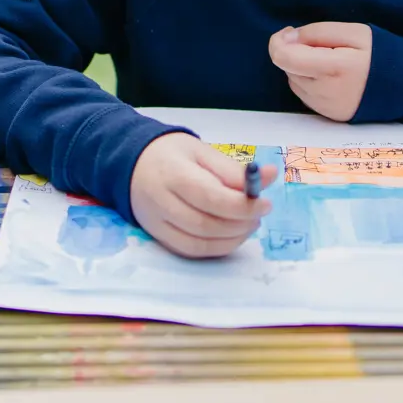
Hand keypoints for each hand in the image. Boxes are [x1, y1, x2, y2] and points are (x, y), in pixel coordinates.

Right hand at [130, 133, 276, 258]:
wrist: (130, 163)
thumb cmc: (171, 154)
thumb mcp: (201, 151)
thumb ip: (234, 169)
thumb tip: (271, 176)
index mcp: (173, 173)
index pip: (210, 197)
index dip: (242, 205)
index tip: (265, 203)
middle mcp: (161, 201)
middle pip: (206, 224)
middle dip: (240, 223)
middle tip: (258, 213)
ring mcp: (156, 223)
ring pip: (199, 243)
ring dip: (232, 238)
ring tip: (248, 223)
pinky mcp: (158, 237)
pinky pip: (190, 251)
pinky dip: (216, 248)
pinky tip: (230, 235)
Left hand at [269, 22, 371, 122]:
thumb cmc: (381, 53)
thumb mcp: (353, 31)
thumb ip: (316, 32)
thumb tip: (289, 38)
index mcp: (334, 67)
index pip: (284, 57)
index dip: (278, 41)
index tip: (289, 32)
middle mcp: (325, 92)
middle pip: (288, 67)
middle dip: (295, 52)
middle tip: (319, 44)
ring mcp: (326, 107)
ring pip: (294, 81)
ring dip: (301, 67)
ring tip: (328, 60)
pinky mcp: (328, 116)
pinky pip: (305, 94)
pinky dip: (309, 81)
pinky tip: (330, 75)